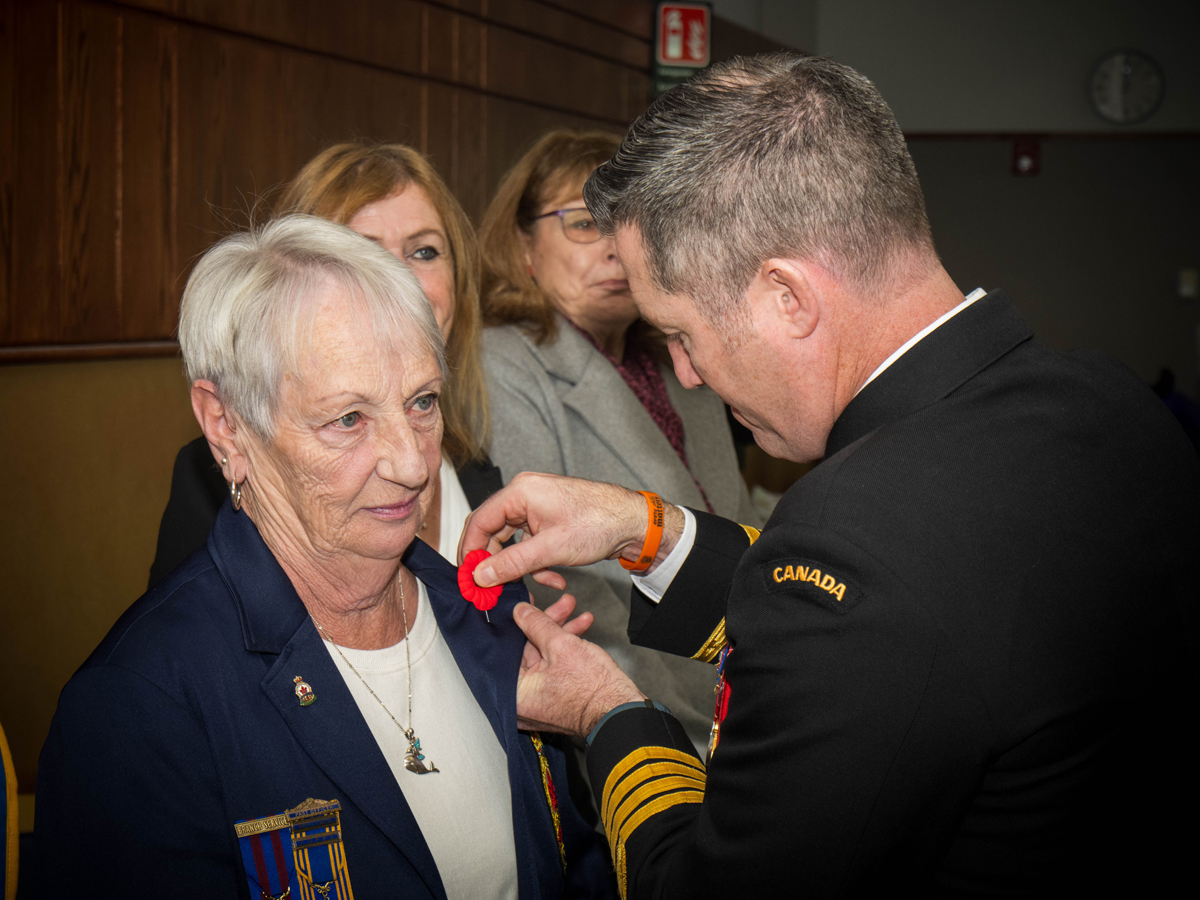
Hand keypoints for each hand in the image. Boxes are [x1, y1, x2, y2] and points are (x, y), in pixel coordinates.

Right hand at [458, 472, 684, 588]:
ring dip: (519, 567)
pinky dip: (536, 563)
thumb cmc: (599, 523)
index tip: (468, 578)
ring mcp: (537, 506)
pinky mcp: (548, 519)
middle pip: (493, 531)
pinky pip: (530, 543)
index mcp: (520, 491)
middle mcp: (525, 494)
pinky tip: (554, 580)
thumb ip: (512, 562)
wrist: (634, 522)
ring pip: (513, 541)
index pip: (480, 521)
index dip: (470, 551)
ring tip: (527, 588)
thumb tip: (481, 575)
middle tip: (491, 589)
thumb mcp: (550, 548)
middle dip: (495, 563)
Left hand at [512, 601, 644, 736]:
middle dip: (548, 625)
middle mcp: (522, 702)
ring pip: (544, 658)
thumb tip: (522, 611)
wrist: (622, 712)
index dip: (521, 621)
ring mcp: (539, 702)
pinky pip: (554, 670)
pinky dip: (566, 652)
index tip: (528, 605)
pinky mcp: (555, 700)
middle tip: (561, 607)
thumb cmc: (593, 691)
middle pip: (528, 652)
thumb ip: (537, 624)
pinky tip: (581, 632)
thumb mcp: (562, 645)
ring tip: (579, 616)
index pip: (508, 649)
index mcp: (514, 694)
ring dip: (561, 634)